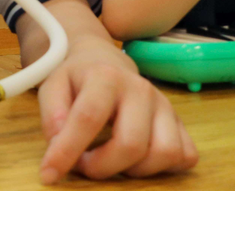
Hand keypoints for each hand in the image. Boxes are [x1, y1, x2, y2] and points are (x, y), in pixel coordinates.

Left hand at [36, 37, 198, 182]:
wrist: (104, 61)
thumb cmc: (76, 79)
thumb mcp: (52, 86)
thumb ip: (51, 114)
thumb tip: (59, 143)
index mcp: (106, 76)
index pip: (88, 118)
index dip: (67, 151)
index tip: (49, 174)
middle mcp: (141, 90)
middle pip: (131, 144)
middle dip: (102, 167)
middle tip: (83, 164)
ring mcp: (166, 106)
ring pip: (165, 154)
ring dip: (134, 170)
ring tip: (111, 160)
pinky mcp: (181, 122)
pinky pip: (185, 157)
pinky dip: (162, 168)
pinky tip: (137, 160)